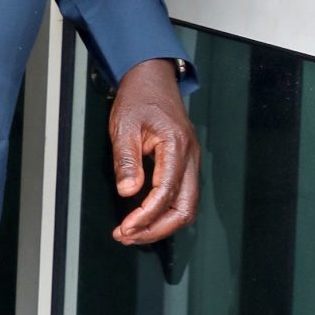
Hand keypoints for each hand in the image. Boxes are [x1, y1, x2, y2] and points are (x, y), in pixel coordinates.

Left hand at [108, 59, 199, 245]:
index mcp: (176, 145)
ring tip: (132, 233)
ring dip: (161, 225)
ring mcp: (191, 161)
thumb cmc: (138, 98)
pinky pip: (182, 196)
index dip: (145, 216)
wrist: (152, 78)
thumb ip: (126, 160)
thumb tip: (127, 192)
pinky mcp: (185, 164)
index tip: (125, 228)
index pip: (165, 192)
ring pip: (186, 206)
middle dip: (157, 229)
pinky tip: (143, 218)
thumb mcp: (124, 125)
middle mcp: (190, 156)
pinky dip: (164, 213)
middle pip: (185, 208)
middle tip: (128, 236)